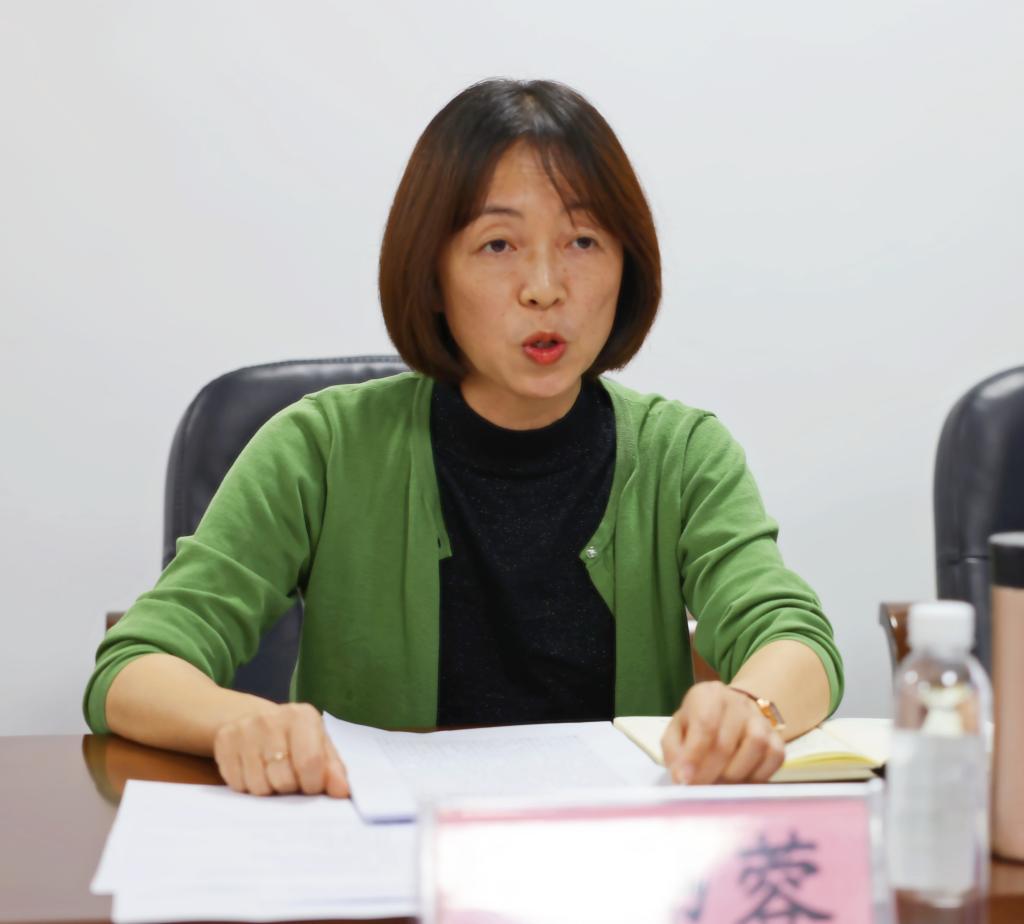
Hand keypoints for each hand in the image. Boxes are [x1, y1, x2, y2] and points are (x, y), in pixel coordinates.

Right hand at [212, 702, 349, 797]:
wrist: (255, 719)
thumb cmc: (295, 738)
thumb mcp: (319, 746)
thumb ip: (333, 769)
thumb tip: (342, 791)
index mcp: (302, 716)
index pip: (310, 763)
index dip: (313, 785)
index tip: (312, 787)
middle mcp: (271, 718)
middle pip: (283, 779)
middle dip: (290, 788)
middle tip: (290, 778)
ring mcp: (244, 729)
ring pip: (259, 786)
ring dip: (268, 789)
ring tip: (272, 773)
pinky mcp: (223, 742)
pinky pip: (238, 785)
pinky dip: (248, 786)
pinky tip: (253, 770)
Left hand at [660, 681, 784, 784]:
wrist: (730, 714)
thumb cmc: (697, 724)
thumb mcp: (677, 730)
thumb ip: (674, 751)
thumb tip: (682, 777)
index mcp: (708, 695)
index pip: (705, 723)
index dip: (694, 755)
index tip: (685, 780)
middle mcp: (738, 703)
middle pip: (727, 741)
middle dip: (710, 772)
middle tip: (700, 789)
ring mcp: (761, 719)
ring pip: (756, 746)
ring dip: (735, 774)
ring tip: (720, 785)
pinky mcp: (777, 737)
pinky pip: (775, 757)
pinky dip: (758, 776)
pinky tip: (741, 782)